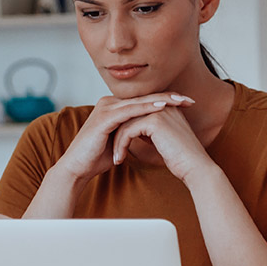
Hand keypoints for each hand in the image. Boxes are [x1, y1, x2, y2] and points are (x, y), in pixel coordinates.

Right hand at [53, 92, 195, 182]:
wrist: (77, 168)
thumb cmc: (96, 158)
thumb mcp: (120, 141)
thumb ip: (131, 132)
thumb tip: (149, 134)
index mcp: (113, 107)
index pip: (144, 101)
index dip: (165, 101)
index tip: (185, 104)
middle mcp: (108, 103)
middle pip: (144, 97)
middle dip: (169, 97)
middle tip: (189, 99)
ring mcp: (106, 108)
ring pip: (140, 101)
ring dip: (162, 100)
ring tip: (180, 100)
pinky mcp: (104, 117)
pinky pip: (130, 111)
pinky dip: (147, 108)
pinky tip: (162, 107)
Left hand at [110, 105, 217, 181]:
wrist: (195, 167)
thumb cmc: (181, 159)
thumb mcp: (162, 140)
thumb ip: (150, 131)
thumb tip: (133, 130)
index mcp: (166, 108)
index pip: (137, 114)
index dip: (126, 129)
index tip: (117, 145)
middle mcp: (163, 105)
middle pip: (130, 116)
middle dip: (118, 135)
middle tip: (113, 151)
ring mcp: (159, 111)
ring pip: (126, 123)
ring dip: (118, 142)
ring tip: (116, 158)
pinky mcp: (154, 121)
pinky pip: (128, 131)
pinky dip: (121, 146)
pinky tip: (119, 159)